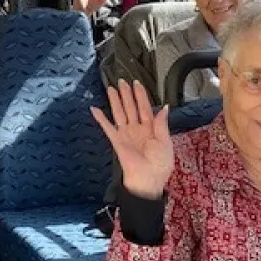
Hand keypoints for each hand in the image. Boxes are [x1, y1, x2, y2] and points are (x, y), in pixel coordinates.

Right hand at [91, 80, 173, 198]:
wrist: (148, 179)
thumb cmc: (160, 164)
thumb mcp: (165, 142)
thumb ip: (162, 124)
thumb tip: (165, 107)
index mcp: (150, 128)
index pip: (145, 107)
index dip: (141, 95)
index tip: (137, 83)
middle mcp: (137, 129)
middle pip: (130, 107)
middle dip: (126, 94)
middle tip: (122, 81)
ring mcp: (126, 134)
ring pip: (119, 113)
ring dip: (115, 101)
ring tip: (111, 88)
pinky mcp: (117, 140)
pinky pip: (107, 127)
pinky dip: (101, 118)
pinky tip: (95, 109)